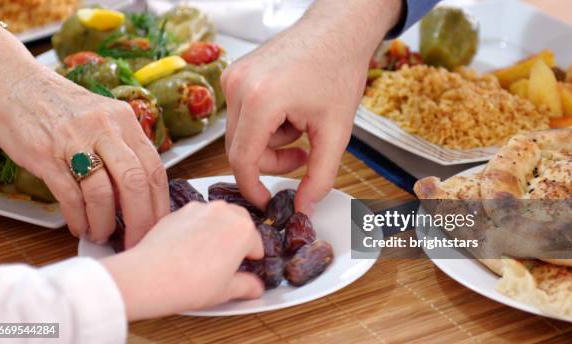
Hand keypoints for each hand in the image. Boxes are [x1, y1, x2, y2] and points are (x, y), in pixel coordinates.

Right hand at [0, 63, 168, 247]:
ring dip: (104, 222)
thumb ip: (124, 149)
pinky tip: (79, 225)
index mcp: (124, 120)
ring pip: (102, 192)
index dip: (159, 203)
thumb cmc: (62, 108)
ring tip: (101, 235)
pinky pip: (69, 195)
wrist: (14, 85)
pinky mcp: (45, 154)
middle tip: (136, 240)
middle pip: (135, 182)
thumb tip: (141, 193)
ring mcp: (74, 140)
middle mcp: (104, 127)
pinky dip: (78, 217)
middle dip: (140, 219)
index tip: (159, 225)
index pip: (155, 168)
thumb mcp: (103, 118)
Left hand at [102, 201, 263, 319]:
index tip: (243, 269)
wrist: (148, 277)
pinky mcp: (177, 211)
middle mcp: (223, 211)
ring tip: (205, 256)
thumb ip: (247, 286)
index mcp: (243, 229)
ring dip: (217, 230)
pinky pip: (195, 218)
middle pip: (240, 222)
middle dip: (237, 239)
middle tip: (226, 261)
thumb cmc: (190, 283)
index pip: (257, 244)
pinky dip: (195, 229)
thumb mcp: (226, 291)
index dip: (251, 260)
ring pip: (216, 217)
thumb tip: (255, 288)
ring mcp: (199, 208)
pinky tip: (186, 250)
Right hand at [222, 29, 365, 214]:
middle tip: (303, 155)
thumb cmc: (338, 69)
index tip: (267, 202)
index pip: (243, 160)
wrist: (337, 30)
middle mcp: (238, 86)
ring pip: (242, 134)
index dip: (254, 188)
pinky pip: (242, 115)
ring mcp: (233, 77)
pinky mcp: (235, 74)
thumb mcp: (336, 131)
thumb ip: (320, 176)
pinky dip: (265, 122)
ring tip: (301, 122)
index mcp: (261, 99)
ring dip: (271, 140)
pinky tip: (289, 109)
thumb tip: (304, 207)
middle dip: (272, 160)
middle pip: (240, 149)